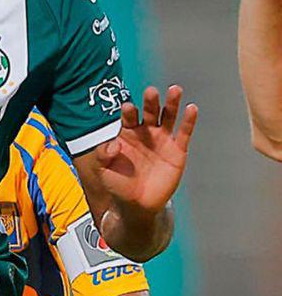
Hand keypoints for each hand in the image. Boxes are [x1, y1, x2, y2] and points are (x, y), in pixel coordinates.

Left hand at [94, 85, 196, 216]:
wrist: (136, 204)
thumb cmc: (118, 184)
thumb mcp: (104, 170)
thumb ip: (103, 155)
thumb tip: (113, 144)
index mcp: (126, 134)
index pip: (128, 118)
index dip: (129, 112)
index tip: (128, 107)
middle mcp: (145, 133)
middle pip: (149, 112)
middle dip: (150, 102)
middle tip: (151, 92)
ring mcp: (162, 141)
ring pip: (168, 118)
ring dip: (171, 104)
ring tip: (175, 90)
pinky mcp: (177, 151)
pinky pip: (184, 133)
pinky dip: (188, 121)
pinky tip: (191, 108)